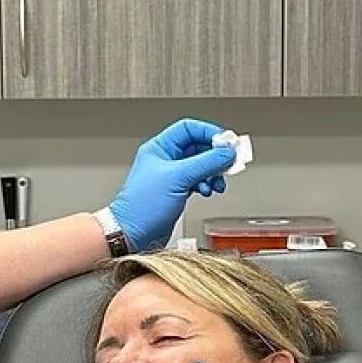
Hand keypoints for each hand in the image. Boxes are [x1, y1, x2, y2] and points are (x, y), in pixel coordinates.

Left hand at [110, 119, 236, 250]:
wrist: (133, 233)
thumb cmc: (142, 206)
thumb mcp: (178, 177)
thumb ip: (206, 163)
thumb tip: (226, 153)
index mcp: (160, 148)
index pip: (189, 129)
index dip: (209, 132)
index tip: (226, 142)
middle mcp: (166, 160)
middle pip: (198, 147)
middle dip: (215, 156)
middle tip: (229, 162)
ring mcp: (172, 176)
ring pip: (201, 165)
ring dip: (213, 172)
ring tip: (217, 181)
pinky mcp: (177, 191)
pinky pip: (199, 180)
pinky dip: (208, 184)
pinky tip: (208, 190)